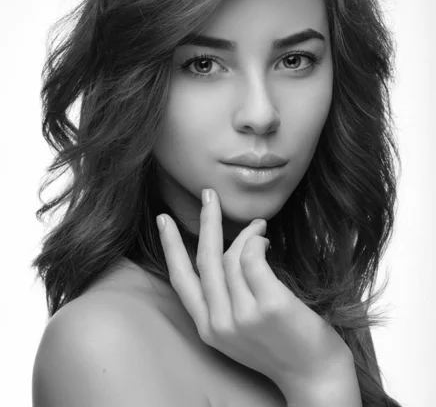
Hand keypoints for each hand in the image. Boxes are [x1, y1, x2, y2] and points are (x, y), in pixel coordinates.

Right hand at [157, 188, 352, 393]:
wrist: (315, 377)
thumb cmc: (281, 346)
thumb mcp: (240, 328)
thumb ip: (226, 297)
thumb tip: (227, 249)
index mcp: (208, 328)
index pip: (181, 280)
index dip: (170, 247)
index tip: (162, 220)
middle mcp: (220, 323)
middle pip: (205, 259)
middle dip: (206, 220)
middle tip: (209, 194)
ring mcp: (244, 315)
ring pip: (231, 256)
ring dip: (246, 233)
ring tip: (259, 227)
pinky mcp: (269, 305)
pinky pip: (252, 257)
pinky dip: (256, 241)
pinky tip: (264, 239)